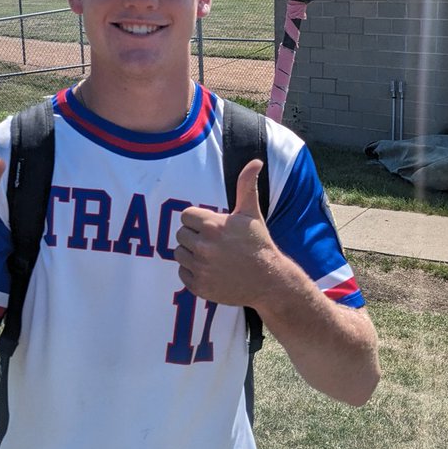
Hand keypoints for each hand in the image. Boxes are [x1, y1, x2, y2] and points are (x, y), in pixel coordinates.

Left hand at [174, 159, 278, 306]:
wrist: (268, 280)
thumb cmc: (258, 244)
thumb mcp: (252, 213)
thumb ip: (247, 185)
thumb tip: (256, 161)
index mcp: (213, 225)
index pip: (186, 216)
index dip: (198, 220)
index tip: (212, 227)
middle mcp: (204, 247)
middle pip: (181, 235)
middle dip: (194, 236)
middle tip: (213, 243)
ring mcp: (201, 268)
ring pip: (179, 254)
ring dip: (191, 254)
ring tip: (211, 256)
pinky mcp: (199, 287)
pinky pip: (182, 273)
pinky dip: (193, 273)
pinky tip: (211, 271)